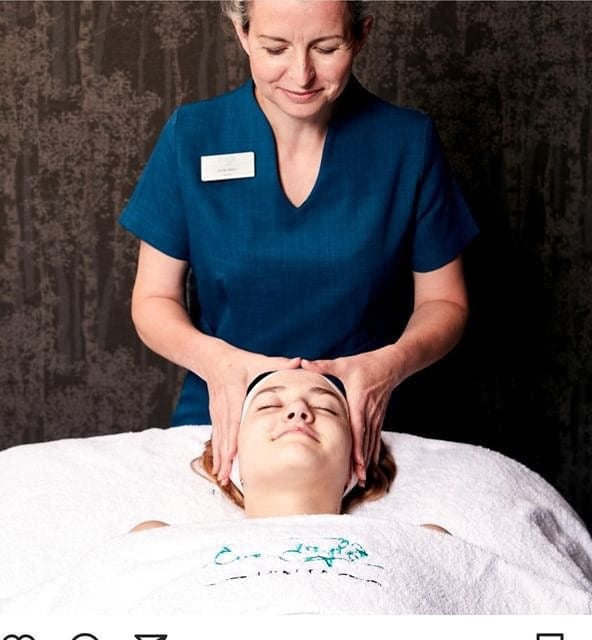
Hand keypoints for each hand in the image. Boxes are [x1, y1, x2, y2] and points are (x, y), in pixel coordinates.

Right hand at [204, 346, 300, 484]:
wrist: (215, 360)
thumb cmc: (241, 363)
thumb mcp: (259, 362)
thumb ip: (279, 364)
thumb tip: (299, 362)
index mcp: (235, 396)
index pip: (233, 422)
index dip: (232, 441)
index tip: (232, 459)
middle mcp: (225, 408)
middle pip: (224, 437)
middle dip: (224, 458)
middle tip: (225, 478)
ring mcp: (218, 413)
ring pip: (218, 440)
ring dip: (219, 459)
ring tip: (221, 478)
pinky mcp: (216, 416)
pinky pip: (216, 437)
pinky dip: (217, 453)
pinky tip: (218, 467)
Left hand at [301, 349, 398, 484]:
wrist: (391, 365)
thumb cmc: (366, 364)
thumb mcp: (344, 364)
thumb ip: (323, 366)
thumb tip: (303, 362)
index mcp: (359, 401)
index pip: (358, 429)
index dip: (357, 448)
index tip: (356, 465)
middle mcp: (369, 412)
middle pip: (365, 441)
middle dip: (361, 463)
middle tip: (356, 481)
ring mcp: (375, 416)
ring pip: (371, 442)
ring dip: (367, 461)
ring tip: (361, 479)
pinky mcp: (377, 417)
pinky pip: (374, 438)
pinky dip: (372, 453)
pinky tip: (369, 465)